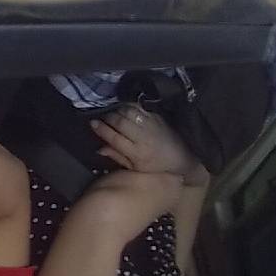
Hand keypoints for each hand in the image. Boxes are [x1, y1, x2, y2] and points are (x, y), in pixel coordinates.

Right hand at [90, 104, 205, 183]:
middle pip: (120, 123)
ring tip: (113, 113)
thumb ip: (117, 157)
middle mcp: (143, 138)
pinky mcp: (158, 118)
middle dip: (108, 118)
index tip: (92, 123)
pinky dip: (130, 106)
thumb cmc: (156, 168)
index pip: (114, 139)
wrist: (183, 160)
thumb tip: (99, 148)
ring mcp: (151, 126)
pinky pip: (140, 108)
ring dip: (118, 111)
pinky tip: (125, 109)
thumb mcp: (135, 169)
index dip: (102, 130)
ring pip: (129, 113)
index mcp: (137, 154)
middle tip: (101, 117)